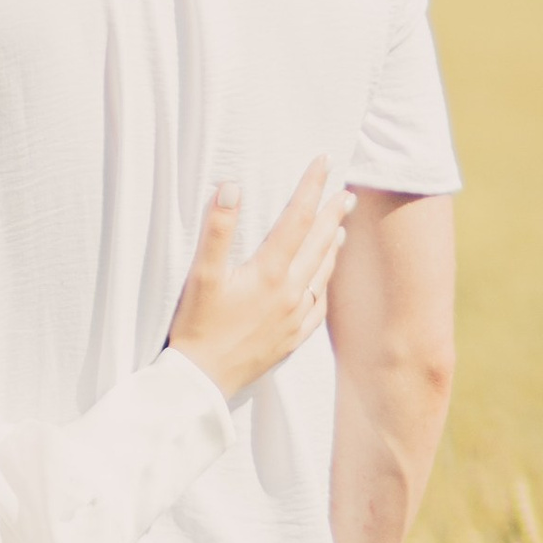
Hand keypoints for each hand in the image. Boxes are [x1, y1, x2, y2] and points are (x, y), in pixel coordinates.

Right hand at [167, 157, 353, 401]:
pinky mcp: (293, 338)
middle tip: (346, 192)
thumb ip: (217, 229)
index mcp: (271, 272)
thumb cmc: (197, 326)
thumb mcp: (200, 275)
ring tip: (341, 229)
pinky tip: (322, 279)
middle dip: (332, 214)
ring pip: (322, 272)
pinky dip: (324, 283)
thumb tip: (232, 186)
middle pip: (318, 243)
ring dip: (332, 246)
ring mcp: (296, 317)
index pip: (297, 218)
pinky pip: (319, 304)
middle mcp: (291, 293)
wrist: (204, 381)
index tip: (323, 162)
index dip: (311, 187)